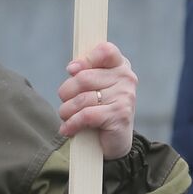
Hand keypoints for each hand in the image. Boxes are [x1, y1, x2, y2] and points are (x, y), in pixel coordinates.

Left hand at [56, 41, 137, 158]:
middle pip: (83, 77)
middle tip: (66, 104)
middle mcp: (126, 78)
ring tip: (66, 117)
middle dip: (66, 93)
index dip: (85, 60)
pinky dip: (72, 123)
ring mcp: (125, 96)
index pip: (105, 51)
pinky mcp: (120, 115)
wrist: (115, 142)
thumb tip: (72, 68)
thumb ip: (85, 72)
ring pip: (82, 98)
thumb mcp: (93, 87)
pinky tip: (67, 129)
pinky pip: (86, 115)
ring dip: (66, 111)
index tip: (72, 70)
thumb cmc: (100, 110)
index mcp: (120, 66)